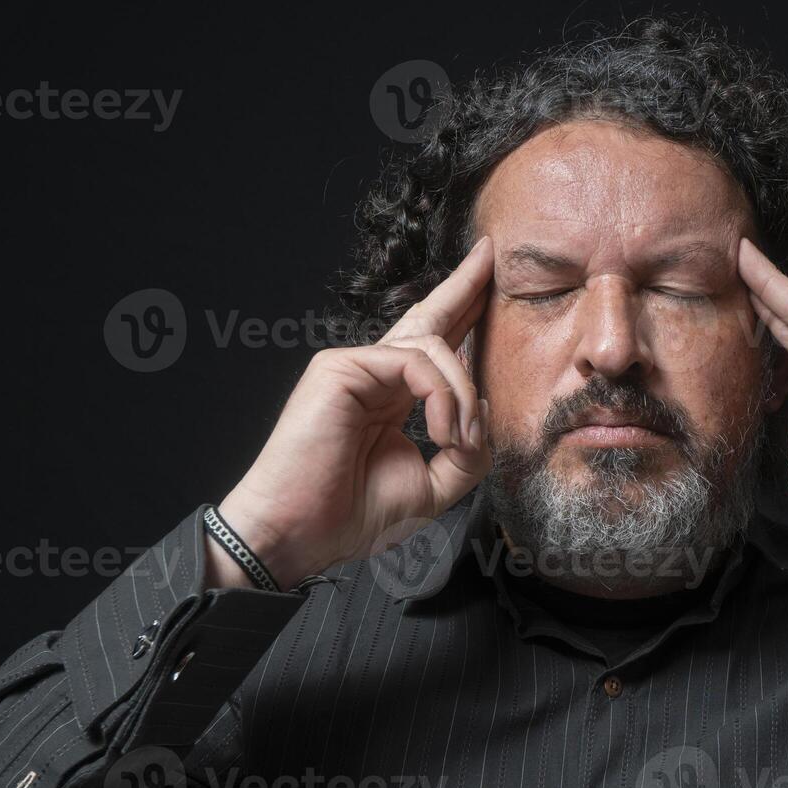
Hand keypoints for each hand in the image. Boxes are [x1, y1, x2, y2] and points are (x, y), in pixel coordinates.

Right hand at [212, 237, 494, 588]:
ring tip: (460, 438)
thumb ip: (467, 451)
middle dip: (463, 286)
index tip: (488, 286)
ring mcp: (355, 367)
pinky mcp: (341, 367)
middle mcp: (373, 375)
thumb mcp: (431, 487)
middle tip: (489, 253)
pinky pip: (416, 362)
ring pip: (435, 349)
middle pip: (428, 319)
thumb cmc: (349, 516)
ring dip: (463, 395)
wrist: (299, 534)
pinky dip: (443, 397)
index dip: (463, 316)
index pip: (434, 348)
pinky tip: (443, 431)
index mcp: (390, 399)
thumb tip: (487, 410)